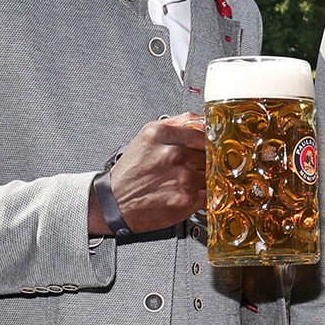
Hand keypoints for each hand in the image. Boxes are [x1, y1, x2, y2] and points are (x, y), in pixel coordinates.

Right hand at [90, 113, 206, 234]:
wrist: (114, 202)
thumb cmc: (130, 172)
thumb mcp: (147, 136)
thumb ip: (177, 123)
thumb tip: (204, 121)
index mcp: (162, 134)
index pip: (203, 134)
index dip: (205, 145)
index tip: (204, 151)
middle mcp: (173, 154)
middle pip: (209, 155)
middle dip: (203, 163)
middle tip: (190, 169)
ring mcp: (182, 177)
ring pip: (211, 174)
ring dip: (203, 179)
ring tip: (185, 183)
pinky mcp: (186, 199)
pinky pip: (209, 193)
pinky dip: (204, 195)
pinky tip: (189, 194)